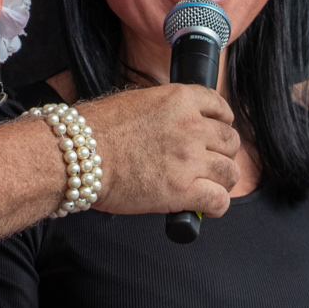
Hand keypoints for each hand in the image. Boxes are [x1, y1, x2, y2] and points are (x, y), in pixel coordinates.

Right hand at [80, 84, 238, 218]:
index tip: (218, 131)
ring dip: (222, 180)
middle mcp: (191, 127)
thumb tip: (171, 124)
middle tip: (211, 163)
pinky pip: (218, 200)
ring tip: (210, 186)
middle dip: (223, 153)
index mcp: (179, 100)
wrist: (77, 156)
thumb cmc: (94, 130)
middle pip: (230, 141)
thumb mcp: (136, 102)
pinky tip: (208, 207)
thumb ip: (163, 110)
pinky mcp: (183, 191)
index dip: (222, 122)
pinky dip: (217, 206)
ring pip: (229, 172)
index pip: (220, 108)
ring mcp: (190, 159)